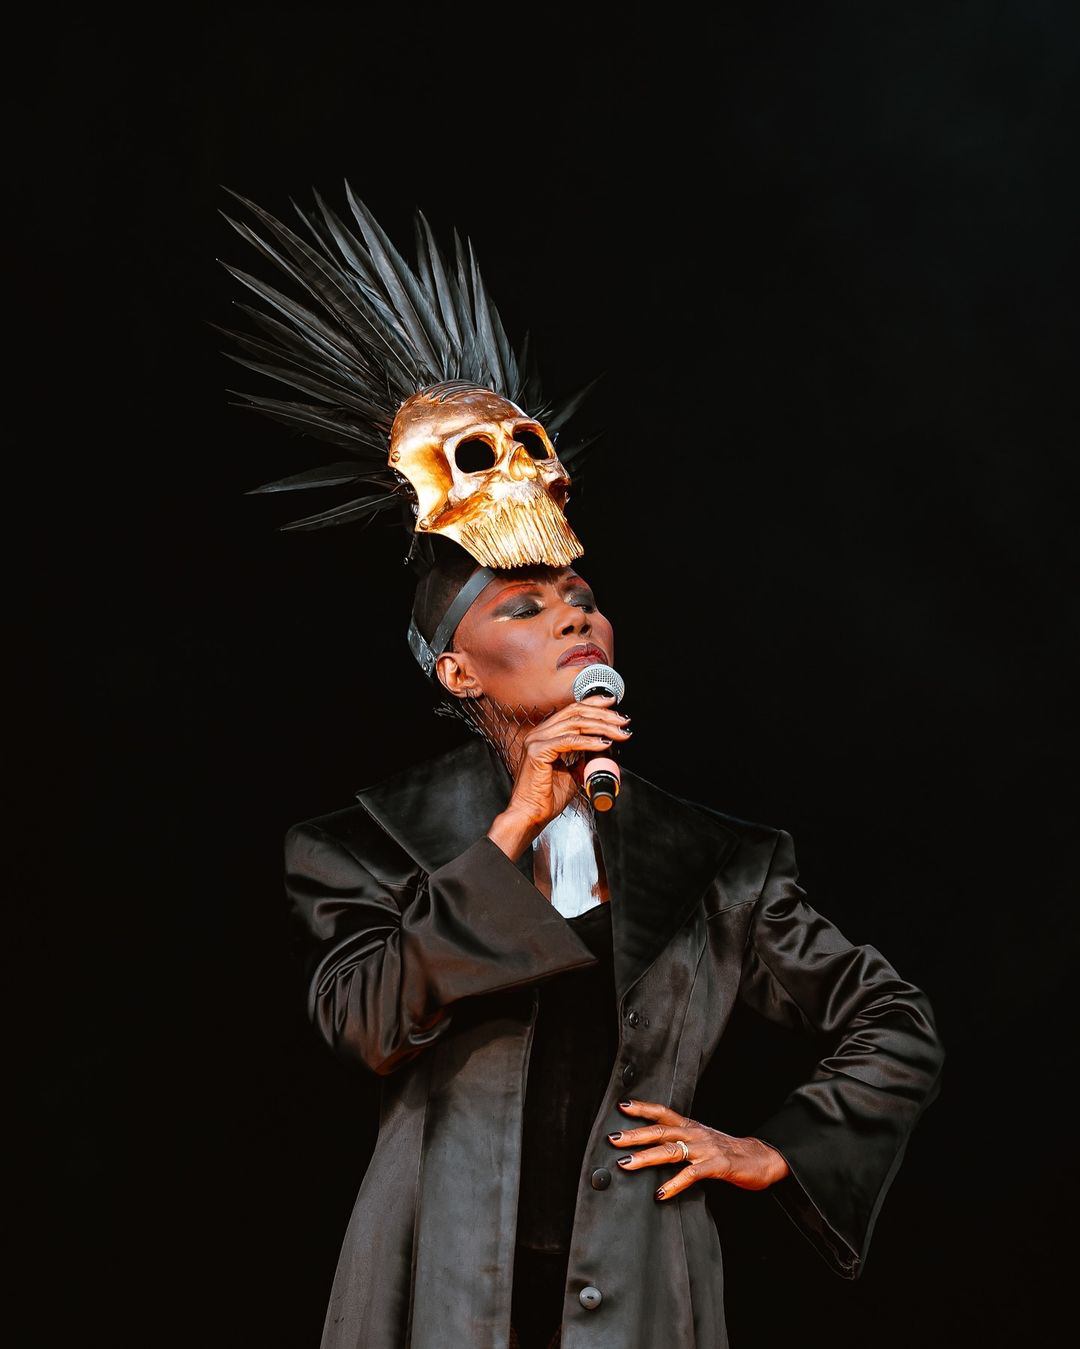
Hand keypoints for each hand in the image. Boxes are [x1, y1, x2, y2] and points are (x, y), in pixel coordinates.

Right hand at [486, 696, 630, 860]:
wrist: (531, 815)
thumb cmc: (546, 797)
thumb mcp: (571, 773)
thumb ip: (582, 758)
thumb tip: (600, 748)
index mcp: (544, 736)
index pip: (571, 711)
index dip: (593, 704)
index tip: (612, 705)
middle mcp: (539, 734)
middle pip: (575, 713)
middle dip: (602, 715)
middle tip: (622, 721)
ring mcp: (537, 741)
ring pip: (575, 724)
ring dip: (601, 726)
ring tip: (619, 733)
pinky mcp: (538, 752)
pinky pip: (569, 741)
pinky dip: (589, 741)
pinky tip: (603, 743)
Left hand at [607, 1099, 789, 1199]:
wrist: (760, 1158)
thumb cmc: (728, 1151)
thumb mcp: (702, 1141)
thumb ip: (681, 1142)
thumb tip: (654, 1148)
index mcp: (691, 1126)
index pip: (663, 1112)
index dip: (643, 1108)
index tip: (622, 1107)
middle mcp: (695, 1134)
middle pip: (661, 1130)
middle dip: (635, 1134)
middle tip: (613, 1139)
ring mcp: (705, 1149)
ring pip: (671, 1150)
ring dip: (646, 1157)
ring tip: (626, 1164)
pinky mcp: (717, 1166)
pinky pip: (691, 1174)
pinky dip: (674, 1184)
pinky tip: (660, 1193)